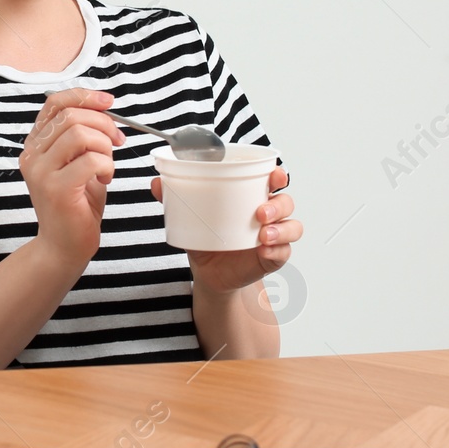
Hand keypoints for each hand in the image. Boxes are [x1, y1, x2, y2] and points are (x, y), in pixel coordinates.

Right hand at [21, 87, 124, 267]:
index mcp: (35, 144)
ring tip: (108, 164)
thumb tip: (104, 107)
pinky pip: (91, 160)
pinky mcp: (56, 189)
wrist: (64, 246)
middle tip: (117, 141)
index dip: (84, 96)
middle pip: (71, 116)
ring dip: (105, 146)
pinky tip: (105, 179)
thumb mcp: (78, 162)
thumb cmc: (75, 204)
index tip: (108, 102)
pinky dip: (107, 165)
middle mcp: (32, 155)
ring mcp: (41, 172)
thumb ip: (82, 135)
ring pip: (80, 134)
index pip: (55, 103)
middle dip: (103, 123)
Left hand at [150, 166, 300, 294]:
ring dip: (282, 229)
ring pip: (292, 227)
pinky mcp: (272, 257)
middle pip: (286, 202)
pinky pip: (284, 252)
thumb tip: (155, 183)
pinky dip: (278, 250)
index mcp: (252, 197)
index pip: (273, 180)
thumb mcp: (191, 218)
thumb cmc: (207, 238)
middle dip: (278, 205)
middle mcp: (268, 214)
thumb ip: (175, 199)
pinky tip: (265, 250)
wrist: (209, 272)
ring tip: (263, 235)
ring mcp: (273, 236)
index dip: (278, 174)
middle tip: (259, 213)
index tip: (274, 174)